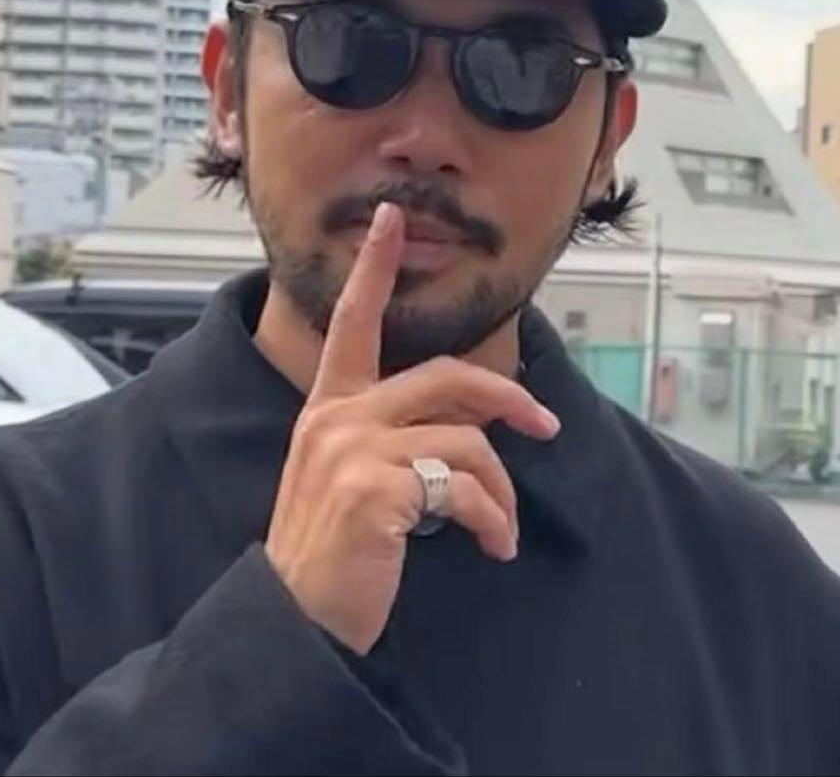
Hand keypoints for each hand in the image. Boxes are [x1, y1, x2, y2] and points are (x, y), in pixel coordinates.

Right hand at [264, 202, 560, 653]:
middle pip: (445, 377)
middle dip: (506, 397)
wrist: (294, 621)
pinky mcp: (376, 489)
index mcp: (328, 408)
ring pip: (466, 440)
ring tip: (500, 531)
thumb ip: (390, 439)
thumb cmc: (331, 551)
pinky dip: (492, 520)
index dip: (373, 268)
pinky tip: (491, 548)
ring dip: (500, 492)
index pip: (353, 324)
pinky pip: (465, 487)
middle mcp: (337, 417)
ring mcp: (354, 450)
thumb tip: (468, 432)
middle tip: (544, 425)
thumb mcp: (349, 479)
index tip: (390, 218)